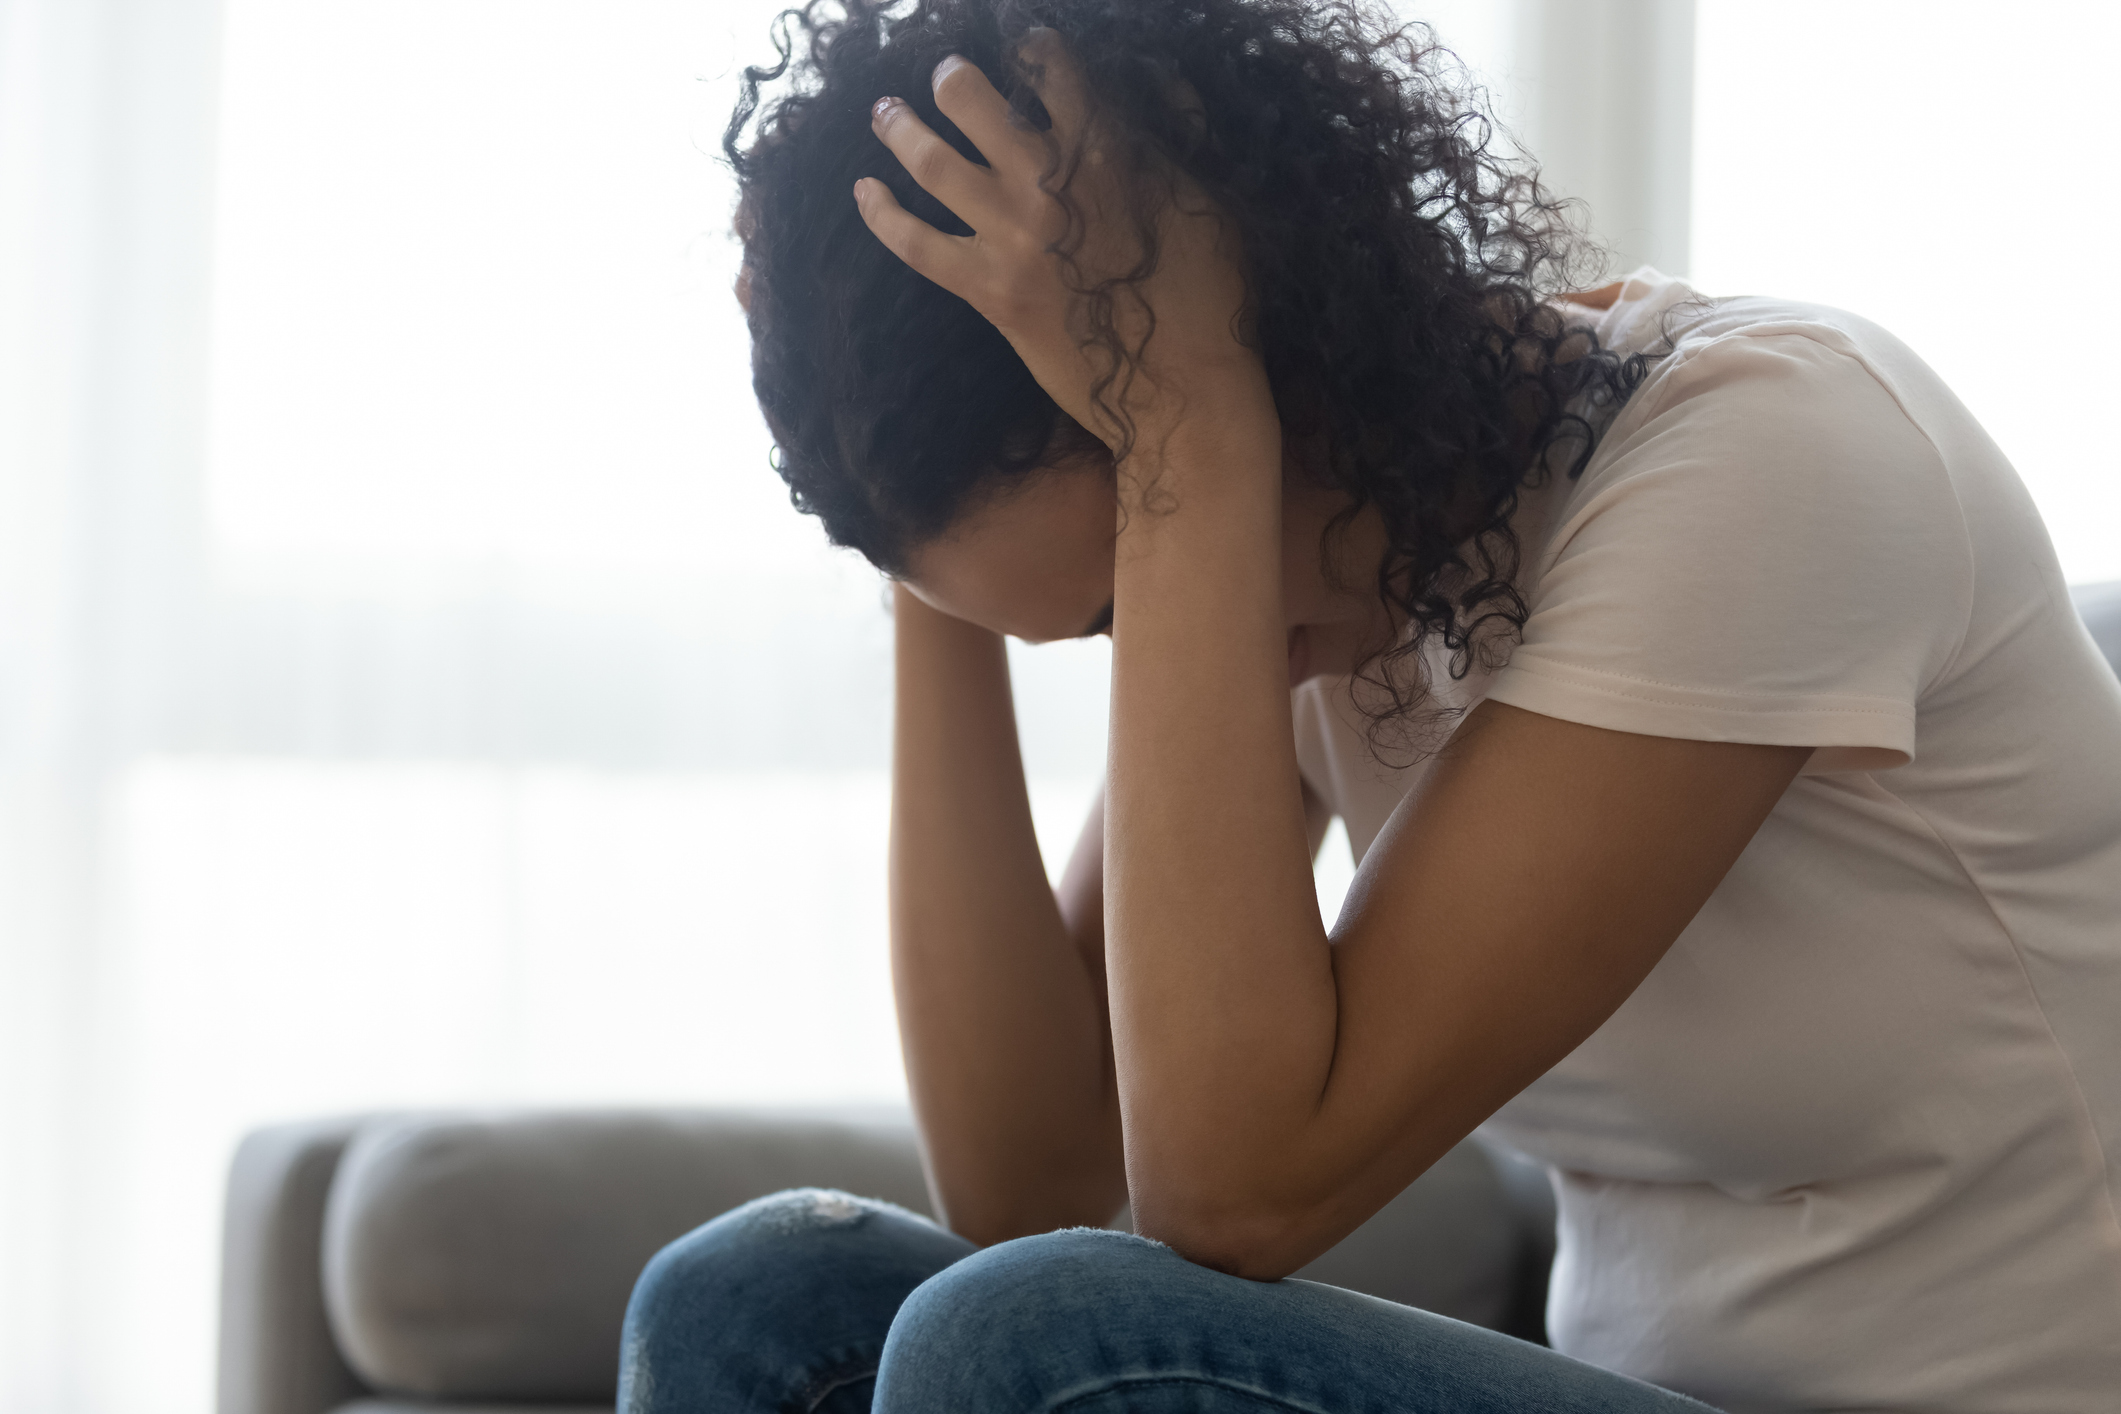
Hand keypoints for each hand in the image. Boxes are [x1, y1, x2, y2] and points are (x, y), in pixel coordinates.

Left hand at [855, 31, 1266, 457]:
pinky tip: (864, 192)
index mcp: (1104, 150)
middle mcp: (1046, 182)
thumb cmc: (1210, 298)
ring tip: (885, 112)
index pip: (1054, 72)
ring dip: (901, 129)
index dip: (1034, 50)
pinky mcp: (990, 290)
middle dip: (950, 78)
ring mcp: (1011, 237)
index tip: (1026, 50)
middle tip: (944, 73)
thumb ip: (1175, 139)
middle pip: (971, 102)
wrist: (1182, 387)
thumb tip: (1165, 87)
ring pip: (932, 163)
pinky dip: (883, 216)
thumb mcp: (1207, 202)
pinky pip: (918, 246)